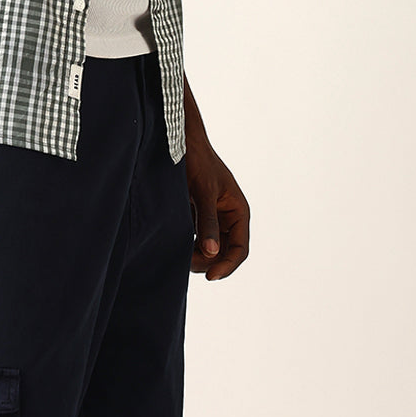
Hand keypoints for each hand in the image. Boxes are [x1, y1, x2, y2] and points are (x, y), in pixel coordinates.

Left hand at [184, 136, 249, 280]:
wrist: (181, 140)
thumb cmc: (197, 161)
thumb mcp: (203, 191)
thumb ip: (207, 221)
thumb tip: (212, 253)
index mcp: (238, 210)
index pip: (240, 248)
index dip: (227, 265)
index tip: (210, 276)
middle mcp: (229, 216)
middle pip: (224, 252)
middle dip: (208, 261)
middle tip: (186, 262)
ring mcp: (213, 216)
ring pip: (210, 247)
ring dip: (197, 255)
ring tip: (179, 254)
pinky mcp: (198, 214)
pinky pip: (197, 238)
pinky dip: (188, 244)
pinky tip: (175, 244)